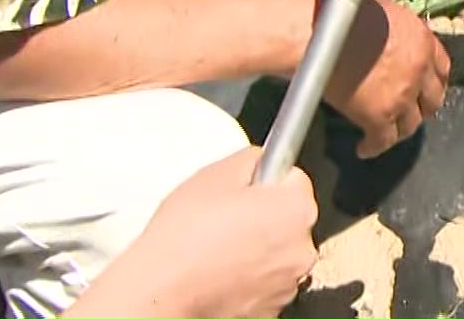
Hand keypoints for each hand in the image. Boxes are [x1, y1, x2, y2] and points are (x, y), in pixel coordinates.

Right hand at [70, 147, 316, 318]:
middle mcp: (302, 248)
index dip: (266, 181)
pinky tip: (222, 272)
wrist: (161, 289)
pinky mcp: (270, 309)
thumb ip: (253, 159)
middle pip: (290, 219)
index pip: (294, 180)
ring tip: (219, 248)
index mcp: (296, 208)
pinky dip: (250, 278)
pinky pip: (265, 282)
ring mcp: (288, 283)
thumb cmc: (185, 234)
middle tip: (227, 219)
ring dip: (259, 249)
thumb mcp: (216, 173)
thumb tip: (265, 161)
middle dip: (266, 215)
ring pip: (278, 252)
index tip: (246, 190)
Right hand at [320, 0, 450, 157]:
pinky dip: (374, 147)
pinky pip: (383, 140)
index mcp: (423, 39)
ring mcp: (402, 93)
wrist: (314, 29)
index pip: (442, 68)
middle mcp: (420, 67)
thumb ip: (399, 35)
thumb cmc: (340, 12)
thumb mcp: (386, 14)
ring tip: (386, 133)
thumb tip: (392, 46)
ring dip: (399, 130)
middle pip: (433, 99)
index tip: (424, 89)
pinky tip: (364, 148)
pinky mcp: (379, 114)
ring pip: (410, 124)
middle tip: (409, 114)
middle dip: (422, 108)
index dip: (432, 82)